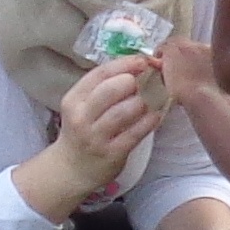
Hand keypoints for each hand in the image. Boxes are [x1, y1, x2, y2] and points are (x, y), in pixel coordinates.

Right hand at [15, 52, 168, 218]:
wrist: (73, 169)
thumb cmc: (84, 131)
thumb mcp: (84, 106)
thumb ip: (105, 87)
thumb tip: (139, 66)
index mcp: (74, 99)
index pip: (100, 74)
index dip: (125, 63)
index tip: (143, 61)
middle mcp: (82, 116)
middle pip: (110, 89)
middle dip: (133, 81)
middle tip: (147, 82)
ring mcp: (96, 136)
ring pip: (124, 111)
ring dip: (143, 101)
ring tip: (152, 99)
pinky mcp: (112, 153)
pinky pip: (136, 132)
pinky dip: (150, 120)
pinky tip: (157, 115)